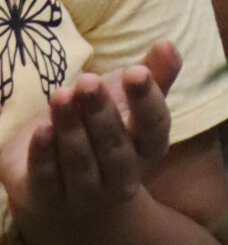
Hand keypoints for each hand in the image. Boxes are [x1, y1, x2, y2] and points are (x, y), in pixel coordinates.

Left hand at [0, 39, 179, 226]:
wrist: (68, 182)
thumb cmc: (108, 128)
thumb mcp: (130, 99)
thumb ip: (154, 73)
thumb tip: (168, 44)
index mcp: (148, 148)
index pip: (155, 128)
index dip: (146, 101)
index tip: (135, 72)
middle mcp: (122, 177)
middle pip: (116, 149)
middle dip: (101, 114)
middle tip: (88, 81)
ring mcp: (85, 195)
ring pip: (80, 164)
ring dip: (71, 130)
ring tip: (61, 95)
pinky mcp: (48, 200)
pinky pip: (47, 181)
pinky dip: (44, 157)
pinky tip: (41, 130)